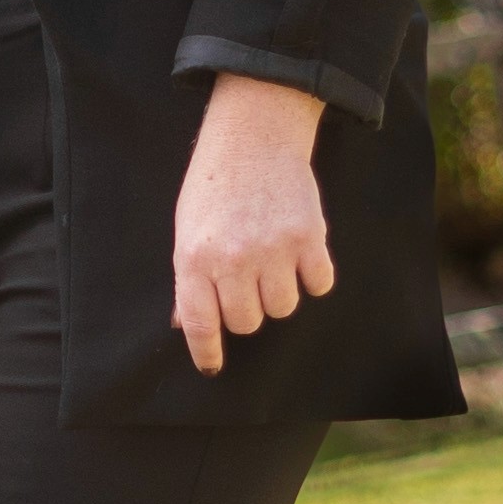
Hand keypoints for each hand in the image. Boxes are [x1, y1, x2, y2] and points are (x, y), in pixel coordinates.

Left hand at [171, 74, 338, 371]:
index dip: (207, 352)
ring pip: (283, 308)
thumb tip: (184, 325)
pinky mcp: (309, 238)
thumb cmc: (214, 185)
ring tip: (272, 262)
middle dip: (247, 311)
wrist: (254, 136)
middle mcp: (232, 260)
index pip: (201, 324)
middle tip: (247, 283)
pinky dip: (313, 276)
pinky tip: (301, 255)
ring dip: (279, 294)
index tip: (212, 367)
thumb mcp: (186, 230)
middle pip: (247, 322)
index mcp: (194, 259)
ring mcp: (272, 250)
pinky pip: (319, 284)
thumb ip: (187, 279)